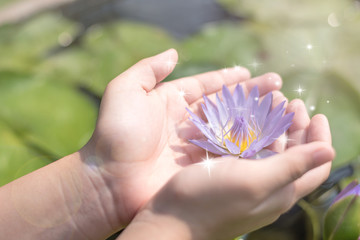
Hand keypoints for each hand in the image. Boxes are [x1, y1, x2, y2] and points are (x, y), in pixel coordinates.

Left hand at [80, 49, 282, 225]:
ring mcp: (197, 145)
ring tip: (279, 107)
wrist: (109, 179)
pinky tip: (270, 136)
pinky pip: (230, 153)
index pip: (206, 86)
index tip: (247, 72)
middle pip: (225, 104)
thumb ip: (148, 69)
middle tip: (276, 86)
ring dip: (256, 117)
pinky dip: (249, 145)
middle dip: (250, 95)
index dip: (227, 78)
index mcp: (172, 101)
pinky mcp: (201, 167)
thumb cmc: (115, 133)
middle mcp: (188, 122)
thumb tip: (173, 53)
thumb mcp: (124, 91)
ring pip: (233, 127)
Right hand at [118, 98, 334, 239]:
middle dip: (294, 126)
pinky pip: (246, 149)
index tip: (317, 113)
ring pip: (268, 148)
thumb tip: (330, 151)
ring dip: (272, 124)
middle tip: (289, 101)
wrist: (170, 218)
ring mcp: (246, 180)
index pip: (315, 165)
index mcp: (281, 190)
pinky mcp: (227, 174)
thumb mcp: (255, 182)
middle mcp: (268, 186)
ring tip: (269, 102)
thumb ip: (292, 167)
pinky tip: (243, 117)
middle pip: (292, 153)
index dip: (320, 139)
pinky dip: (249, 131)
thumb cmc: (211, 201)